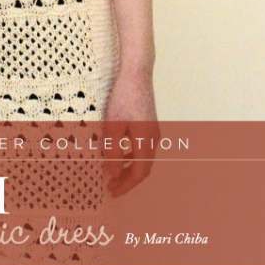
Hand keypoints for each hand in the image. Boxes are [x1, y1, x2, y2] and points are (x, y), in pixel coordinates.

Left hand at [103, 65, 158, 196]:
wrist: (136, 73)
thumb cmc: (123, 98)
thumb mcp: (113, 127)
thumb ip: (113, 153)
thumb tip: (112, 173)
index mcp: (146, 141)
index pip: (139, 173)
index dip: (126, 185)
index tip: (112, 192)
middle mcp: (154, 138)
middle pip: (143, 167)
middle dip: (127, 179)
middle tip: (111, 187)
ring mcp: (153, 130)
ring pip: (142, 157)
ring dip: (128, 168)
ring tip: (111, 173)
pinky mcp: (148, 123)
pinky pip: (141, 146)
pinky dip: (130, 155)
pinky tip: (117, 153)